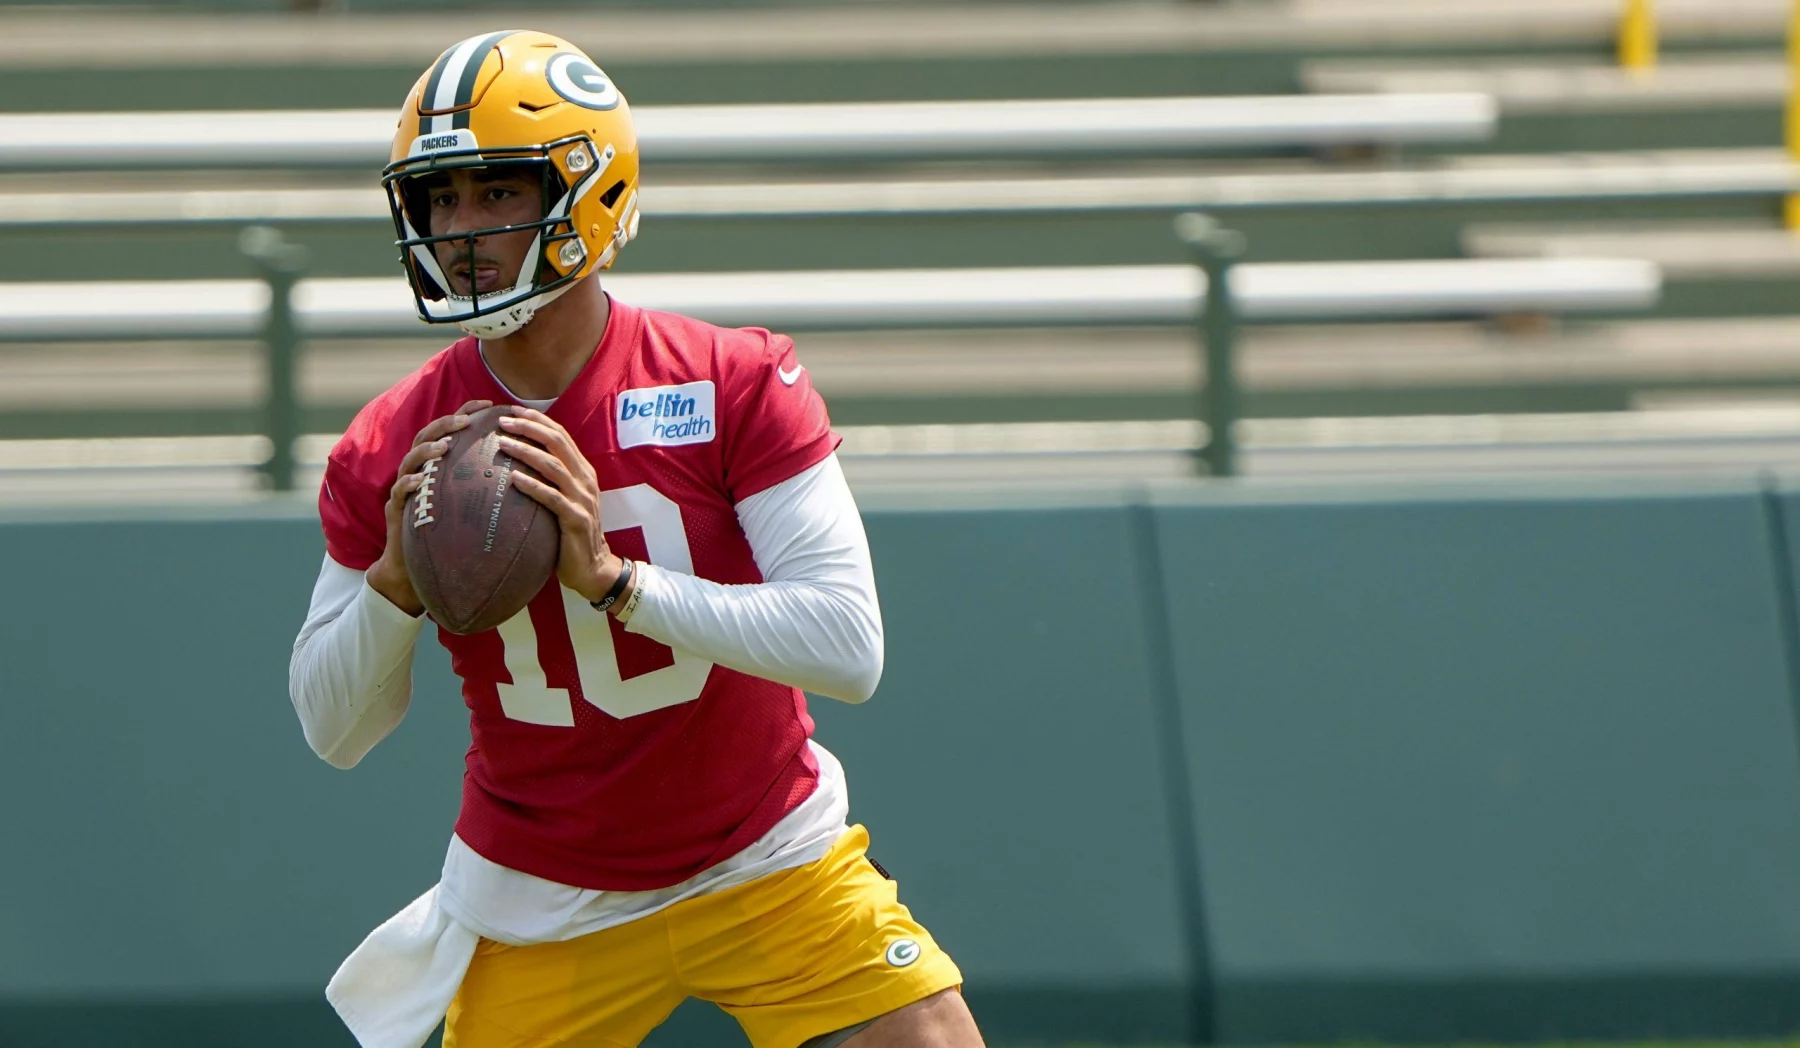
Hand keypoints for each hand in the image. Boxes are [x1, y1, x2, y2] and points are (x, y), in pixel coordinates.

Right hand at [365, 399, 493, 614]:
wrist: (419, 569)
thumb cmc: (454, 537)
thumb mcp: (477, 507)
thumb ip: (494, 486)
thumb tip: (536, 474)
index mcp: (441, 465)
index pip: (453, 431)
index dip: (468, 412)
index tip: (490, 403)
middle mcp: (421, 470)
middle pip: (428, 436)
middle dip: (445, 424)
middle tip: (465, 420)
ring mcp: (406, 488)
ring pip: (411, 459)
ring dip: (427, 449)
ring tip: (445, 446)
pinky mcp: (395, 508)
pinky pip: (398, 491)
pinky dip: (408, 483)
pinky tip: (420, 480)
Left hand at [495, 409, 627, 604]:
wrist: (593, 567)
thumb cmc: (570, 532)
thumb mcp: (564, 499)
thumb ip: (549, 479)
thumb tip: (515, 462)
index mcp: (582, 470)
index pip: (560, 435)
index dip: (537, 420)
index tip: (511, 411)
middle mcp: (584, 479)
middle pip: (557, 443)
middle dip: (529, 428)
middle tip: (503, 422)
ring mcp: (582, 498)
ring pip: (553, 466)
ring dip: (526, 452)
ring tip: (502, 444)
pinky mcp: (575, 519)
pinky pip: (551, 498)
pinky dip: (532, 486)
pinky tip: (513, 479)